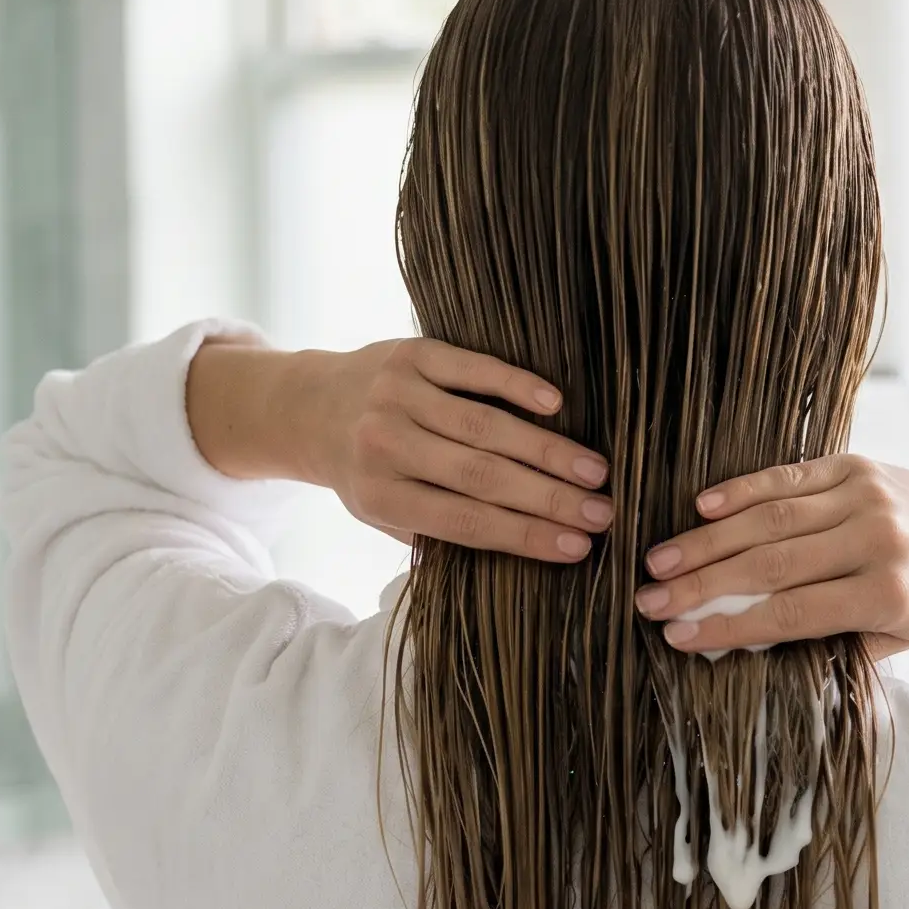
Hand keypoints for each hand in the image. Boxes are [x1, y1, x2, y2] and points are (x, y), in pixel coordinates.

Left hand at [189, 335, 611, 562]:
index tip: (577, 548)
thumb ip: (439, 531)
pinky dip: (517, 386)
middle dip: (549, 499)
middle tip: (603, 513)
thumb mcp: (383, 516)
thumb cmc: (362, 472)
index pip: (464, 522)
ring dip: (547, 451)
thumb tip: (524, 552)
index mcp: (380, 497)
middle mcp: (386, 446)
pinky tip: (556, 406)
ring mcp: (399, 396)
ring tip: (595, 471)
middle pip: (481, 477)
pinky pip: (473, 369)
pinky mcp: (412, 355)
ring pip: (485, 427)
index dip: (524, 536)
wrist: (306, 406)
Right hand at [632, 455, 908, 657]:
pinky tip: (702, 508)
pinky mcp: (859, 466)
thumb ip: (824, 643)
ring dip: (708, 541)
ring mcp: (867, 497)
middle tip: (649, 599)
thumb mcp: (890, 640)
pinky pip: (790, 478)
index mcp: (886, 593)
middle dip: (702, 584)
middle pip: (771, 564)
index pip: (791, 612)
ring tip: (660, 560)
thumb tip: (740, 646)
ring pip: (772, 518)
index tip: (679, 638)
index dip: (729, 626)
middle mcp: (876, 540)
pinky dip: (744, 492)